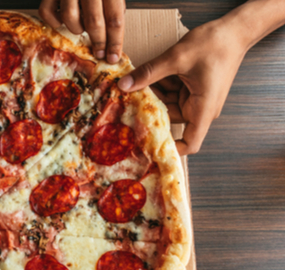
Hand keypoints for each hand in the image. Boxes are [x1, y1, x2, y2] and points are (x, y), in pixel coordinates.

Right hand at [39, 0, 124, 62]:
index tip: (114, 56)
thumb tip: (115, 28)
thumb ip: (115, 1)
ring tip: (82, 28)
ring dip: (77, 29)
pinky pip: (47, 12)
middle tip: (99, 52)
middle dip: (98, 42)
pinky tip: (61, 20)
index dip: (115, 41)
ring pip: (70, 19)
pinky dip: (54, 21)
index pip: (115, 19)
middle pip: (94, 23)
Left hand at [116, 18, 247, 154]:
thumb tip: (123, 85)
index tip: (148, 147)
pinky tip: (150, 76)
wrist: (235, 30)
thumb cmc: (215, 44)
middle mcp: (200, 109)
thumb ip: (149, 73)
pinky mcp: (192, 90)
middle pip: (170, 121)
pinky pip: (172, 94)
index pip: (190, 143)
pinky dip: (161, 86)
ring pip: (167, 105)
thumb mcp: (177, 58)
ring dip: (154, 95)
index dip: (171, 149)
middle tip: (128, 102)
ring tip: (137, 83)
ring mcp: (196, 100)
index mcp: (203, 109)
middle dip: (150, 112)